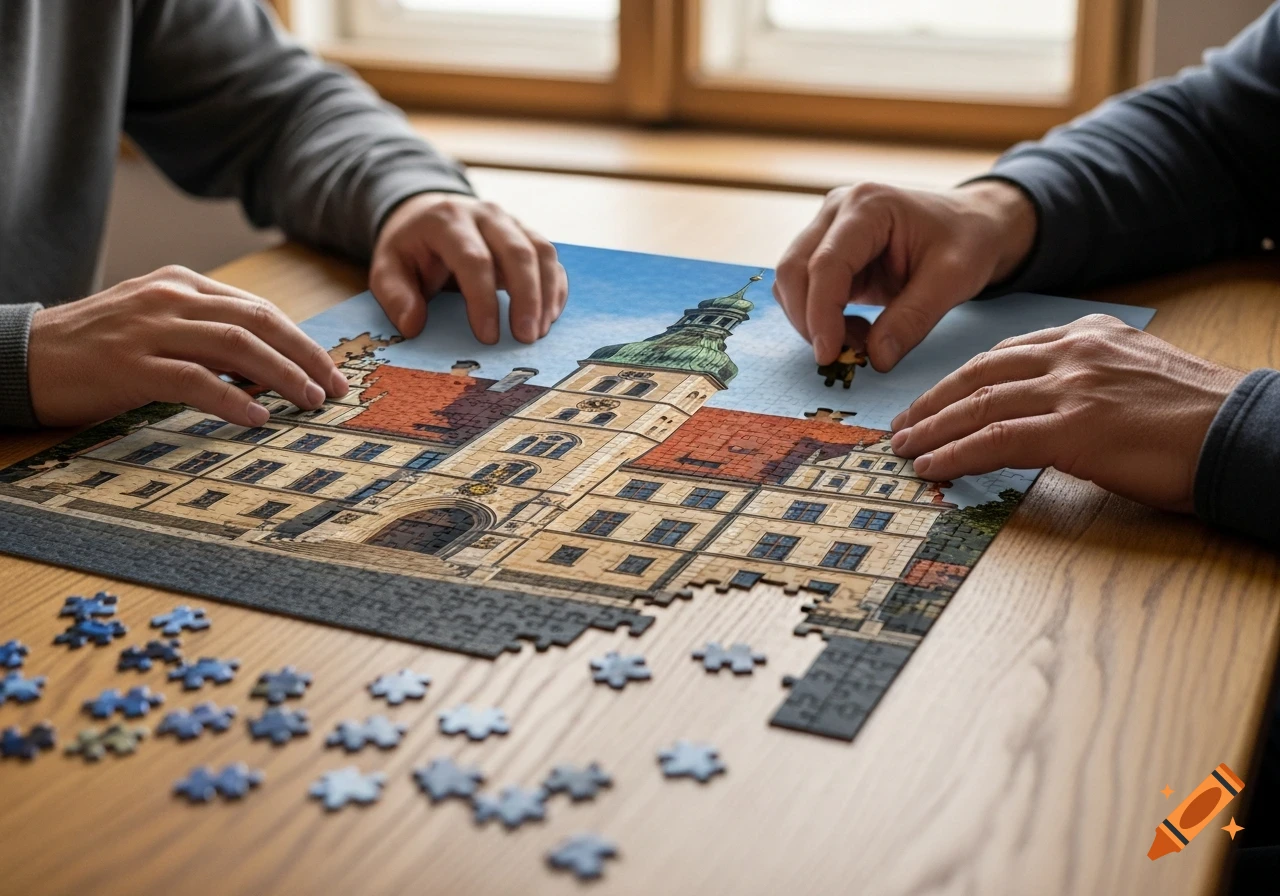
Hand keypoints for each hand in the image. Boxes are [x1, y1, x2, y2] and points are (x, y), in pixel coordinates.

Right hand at [28, 266, 347, 427]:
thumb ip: (207, 336)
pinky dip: (232, 399)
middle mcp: (170, 298)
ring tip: (310, 401)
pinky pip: (194, 379)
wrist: (22, 356)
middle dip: (306, 355)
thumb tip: (268, 369)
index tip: (330, 370)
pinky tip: (258, 419)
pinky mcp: (130, 365)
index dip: (301, 340)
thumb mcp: (157, 326)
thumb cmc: (97, 349)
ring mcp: (150, 329)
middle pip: (258, 321)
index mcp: (181, 284)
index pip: (258, 309)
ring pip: (236, 345)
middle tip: (336, 388)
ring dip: (282, 375)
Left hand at [370, 192, 567, 345]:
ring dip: (546, 295)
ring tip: (539, 333)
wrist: (427, 214)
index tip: (488, 337)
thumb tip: (412, 327)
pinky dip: (555, 287)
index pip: (474, 259)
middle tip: (525, 339)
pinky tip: (549, 317)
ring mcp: (510, 221)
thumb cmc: (410, 249)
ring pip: (542, 252)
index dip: (484, 300)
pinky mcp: (526, 232)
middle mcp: (485, 214)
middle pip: (518, 253)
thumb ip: (395, 296)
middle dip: (526, 299)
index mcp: (447, 220)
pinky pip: (550, 257)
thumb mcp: (387, 268)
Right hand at [774, 180, 1036, 369]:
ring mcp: (827, 228)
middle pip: (793, 269)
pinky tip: (857, 328)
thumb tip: (876, 360)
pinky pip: (804, 289)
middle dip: (809, 320)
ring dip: (812, 321)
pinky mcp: (826, 250)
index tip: (828, 356)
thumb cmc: (968, 241)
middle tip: (844, 355)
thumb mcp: (953, 279)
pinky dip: (819, 317)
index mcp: (869, 206)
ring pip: (790, 281)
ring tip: (859, 340)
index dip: (821, 314)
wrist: (972, 224)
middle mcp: (838, 210)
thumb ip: (913, 319)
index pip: (826, 264)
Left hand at [888, 315, 1245, 511]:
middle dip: (932, 402)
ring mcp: (1072, 388)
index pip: (1004, 353)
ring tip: (904, 450)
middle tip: (901, 426)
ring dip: (933, 430)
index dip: (959, 380)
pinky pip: (996, 440)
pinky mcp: (1075, 429)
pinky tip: (934, 467)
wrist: (1244, 433)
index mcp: (1088, 334)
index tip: (932, 401)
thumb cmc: (1196, 418)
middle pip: (980, 374)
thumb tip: (1045, 409)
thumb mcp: (1136, 376)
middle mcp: (1074, 352)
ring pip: (979, 405)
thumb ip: (1087, 379)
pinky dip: (957, 454)